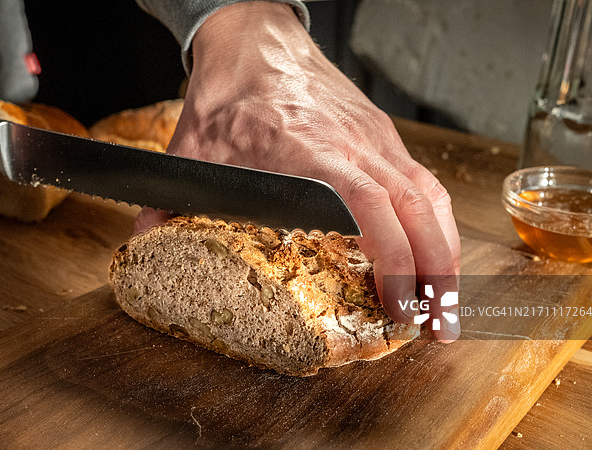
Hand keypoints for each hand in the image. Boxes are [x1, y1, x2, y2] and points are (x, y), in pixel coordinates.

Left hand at [156, 2, 460, 340]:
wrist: (254, 40)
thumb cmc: (229, 91)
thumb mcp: (192, 148)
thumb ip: (170, 199)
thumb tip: (148, 243)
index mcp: (305, 147)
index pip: (367, 202)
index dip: (392, 254)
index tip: (395, 301)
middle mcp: (351, 142)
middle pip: (416, 206)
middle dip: (436, 270)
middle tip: (437, 324)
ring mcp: (372, 135)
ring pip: (428, 193)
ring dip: (444, 250)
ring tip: (444, 301)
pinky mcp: (379, 133)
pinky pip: (420, 179)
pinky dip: (433, 222)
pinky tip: (431, 252)